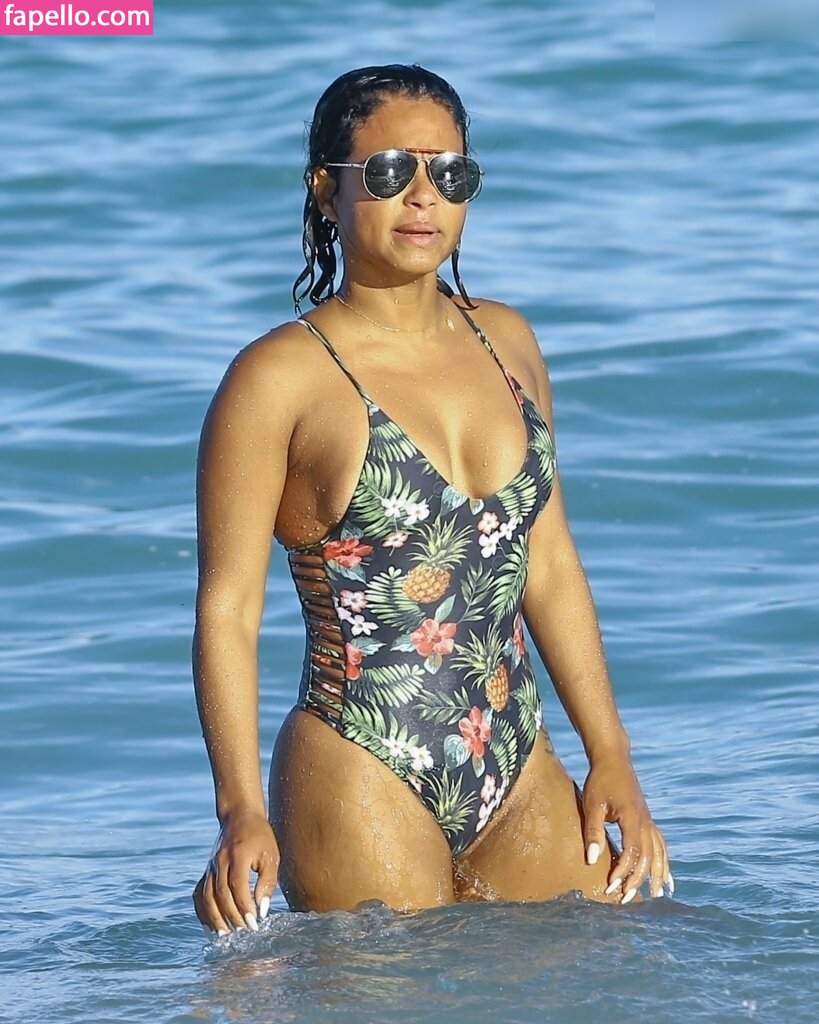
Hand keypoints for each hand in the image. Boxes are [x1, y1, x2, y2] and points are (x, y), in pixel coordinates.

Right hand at [192, 809, 279, 933]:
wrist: (239, 816)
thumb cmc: (260, 836)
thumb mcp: (271, 855)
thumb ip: (268, 882)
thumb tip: (262, 909)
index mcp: (237, 855)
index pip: (237, 886)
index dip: (244, 907)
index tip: (254, 923)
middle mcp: (219, 861)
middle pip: (220, 895)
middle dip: (232, 917)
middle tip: (244, 932)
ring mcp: (210, 866)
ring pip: (206, 897)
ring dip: (215, 918)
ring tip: (226, 936)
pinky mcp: (206, 871)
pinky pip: (199, 894)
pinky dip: (202, 911)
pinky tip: (210, 926)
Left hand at [581, 754, 671, 902]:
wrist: (613, 759)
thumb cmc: (600, 781)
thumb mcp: (592, 805)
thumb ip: (593, 832)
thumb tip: (592, 860)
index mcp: (632, 818)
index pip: (632, 852)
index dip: (623, 871)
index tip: (611, 885)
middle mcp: (646, 822)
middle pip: (648, 857)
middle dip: (638, 880)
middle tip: (625, 899)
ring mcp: (649, 820)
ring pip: (659, 853)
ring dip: (657, 875)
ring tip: (656, 895)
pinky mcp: (648, 819)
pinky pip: (661, 845)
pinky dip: (664, 862)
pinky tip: (666, 877)